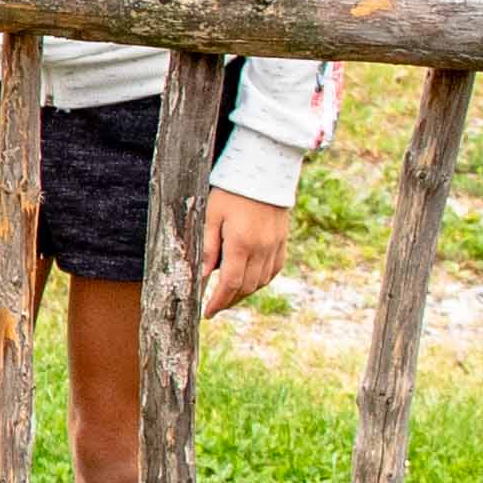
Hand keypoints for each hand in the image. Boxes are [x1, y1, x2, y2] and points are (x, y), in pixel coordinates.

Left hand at [199, 188, 289, 316]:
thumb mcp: (211, 215)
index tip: (207, 313)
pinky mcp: (282, 241)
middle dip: (229, 301)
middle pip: (246, 288)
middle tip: (215, 308)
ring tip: (228, 296)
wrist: (264, 169)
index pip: (230, 284)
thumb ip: (206, 247)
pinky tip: (249, 281)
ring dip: (244, 293)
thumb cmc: (231, 190)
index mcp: (241, 243)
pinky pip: (273, 270)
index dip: (218, 302)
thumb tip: (200, 277)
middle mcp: (262, 249)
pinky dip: (260, 280)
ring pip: (261, 282)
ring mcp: (275, 246)